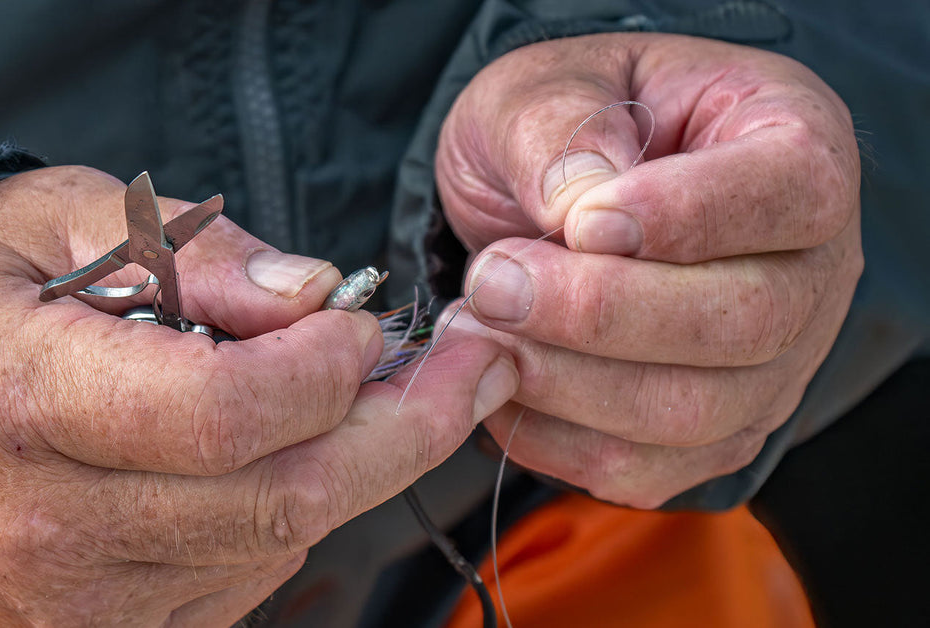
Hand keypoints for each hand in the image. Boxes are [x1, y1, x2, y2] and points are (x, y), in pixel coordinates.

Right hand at [0, 166, 517, 624]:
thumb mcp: (73, 220)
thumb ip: (202, 253)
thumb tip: (320, 295)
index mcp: (21, 400)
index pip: (224, 413)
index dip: (328, 368)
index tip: (367, 321)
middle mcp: (50, 520)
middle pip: (284, 496)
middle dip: (409, 428)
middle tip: (475, 366)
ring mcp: (85, 594)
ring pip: (286, 536)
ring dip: (362, 457)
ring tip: (378, 386)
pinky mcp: (118, 624)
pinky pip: (258, 568)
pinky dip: (303, 500)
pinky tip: (293, 443)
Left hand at [434, 33, 861, 507]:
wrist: (553, 198)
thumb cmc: (565, 126)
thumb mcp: (547, 86)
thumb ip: (562, 128)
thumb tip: (576, 207)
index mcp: (795, 144)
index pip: (789, 192)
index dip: (683, 217)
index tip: (578, 221)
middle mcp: (809, 268)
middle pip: (746, 322)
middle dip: (597, 313)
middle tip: (492, 281)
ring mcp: (770, 364)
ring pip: (693, 411)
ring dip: (563, 382)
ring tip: (477, 329)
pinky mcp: (711, 433)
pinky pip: (644, 469)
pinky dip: (553, 438)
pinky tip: (500, 381)